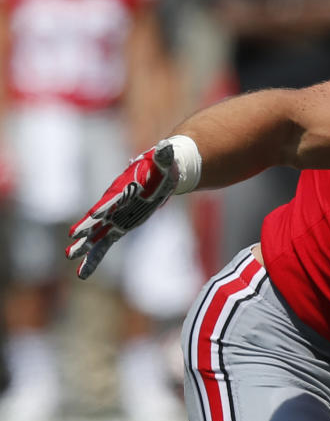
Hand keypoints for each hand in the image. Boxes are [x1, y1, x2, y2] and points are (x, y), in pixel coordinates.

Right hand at [66, 137, 200, 278]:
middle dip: (86, 231)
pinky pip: (105, 245)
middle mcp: (114, 206)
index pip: (110, 202)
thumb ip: (165, 156)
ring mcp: (115, 217)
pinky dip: (94, 257)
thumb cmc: (161, 167)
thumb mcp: (165, 161)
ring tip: (70, 257)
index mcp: (123, 191)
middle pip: (97, 220)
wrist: (160, 173)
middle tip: (72, 244)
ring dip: (85, 247)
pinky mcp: (120, 226)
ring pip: (97, 235)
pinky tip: (83, 273)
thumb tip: (168, 147)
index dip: (103, 210)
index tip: (93, 219)